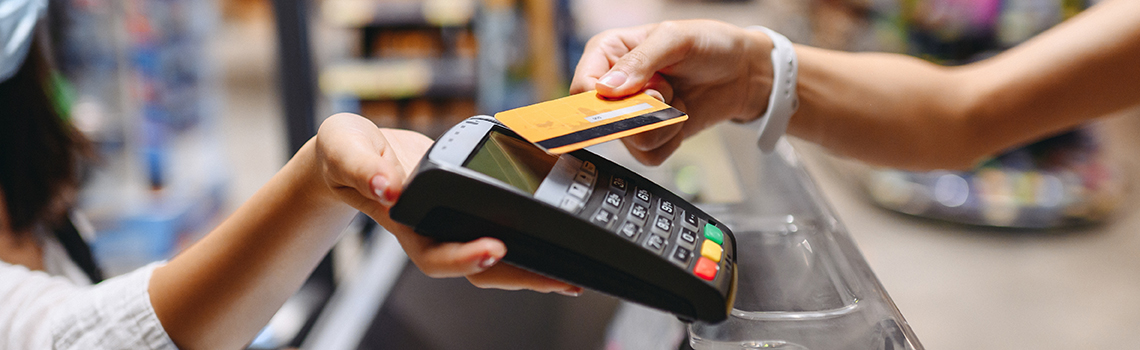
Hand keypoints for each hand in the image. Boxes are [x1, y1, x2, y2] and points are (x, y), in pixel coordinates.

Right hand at [314, 114, 580, 294]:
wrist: (357, 151)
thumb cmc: (347, 153)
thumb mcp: (344, 149)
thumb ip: (361, 167)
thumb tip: (386, 185)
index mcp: (406, 222)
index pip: (436, 254)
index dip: (465, 257)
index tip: (494, 248)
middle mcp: (434, 230)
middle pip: (478, 269)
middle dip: (519, 275)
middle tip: (560, 279)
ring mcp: (453, 223)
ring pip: (495, 256)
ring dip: (532, 267)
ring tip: (570, 276)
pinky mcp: (469, 208)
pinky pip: (502, 227)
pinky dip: (530, 237)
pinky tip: (559, 240)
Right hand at [570, 20, 773, 164]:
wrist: (743, 71)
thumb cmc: (710, 44)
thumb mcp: (675, 39)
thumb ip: (640, 61)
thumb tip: (607, 89)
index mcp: (607, 53)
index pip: (582, 88)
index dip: (605, 100)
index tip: (637, 93)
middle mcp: (613, 86)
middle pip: (603, 121)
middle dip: (643, 111)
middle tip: (666, 90)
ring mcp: (630, 114)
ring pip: (629, 141)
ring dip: (662, 124)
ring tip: (676, 100)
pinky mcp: (650, 136)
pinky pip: (648, 156)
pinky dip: (670, 141)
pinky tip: (680, 118)